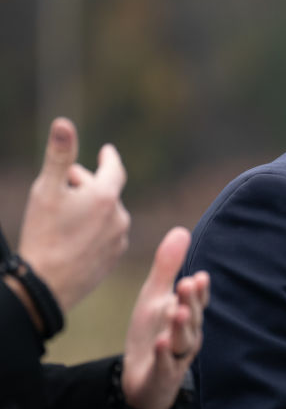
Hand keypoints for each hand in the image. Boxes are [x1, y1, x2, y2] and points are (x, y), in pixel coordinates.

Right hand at [18, 117, 129, 310]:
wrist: (46, 286)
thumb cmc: (43, 234)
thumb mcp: (46, 190)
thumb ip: (59, 155)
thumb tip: (64, 122)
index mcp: (106, 196)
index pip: (114, 169)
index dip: (109, 158)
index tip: (107, 151)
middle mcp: (119, 216)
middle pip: (106, 191)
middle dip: (87, 183)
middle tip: (65, 180)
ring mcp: (119, 240)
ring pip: (107, 214)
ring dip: (91, 207)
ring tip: (67, 210)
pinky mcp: (114, 258)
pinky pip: (106, 235)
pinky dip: (95, 228)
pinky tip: (76, 233)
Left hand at [120, 227, 208, 408]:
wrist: (140, 379)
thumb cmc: (152, 332)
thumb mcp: (155, 297)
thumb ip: (168, 267)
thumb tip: (182, 230)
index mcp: (186, 314)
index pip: (197, 300)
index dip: (198, 290)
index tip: (197, 276)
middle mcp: (186, 334)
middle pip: (192, 317)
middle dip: (190, 301)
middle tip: (186, 285)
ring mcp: (177, 356)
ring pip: (183, 341)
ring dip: (181, 327)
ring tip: (176, 313)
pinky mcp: (163, 375)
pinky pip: (166, 365)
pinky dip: (164, 355)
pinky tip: (160, 344)